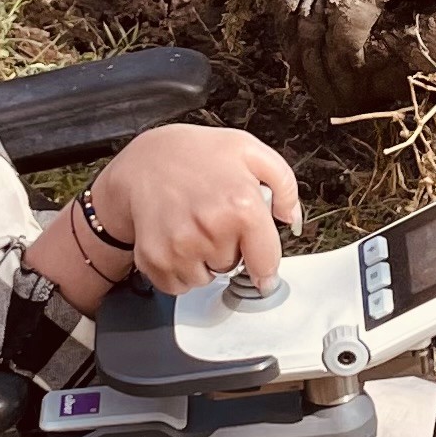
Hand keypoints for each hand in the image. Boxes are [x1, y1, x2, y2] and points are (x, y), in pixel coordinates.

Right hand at [87, 124, 301, 294]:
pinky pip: (178, 284)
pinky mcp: (155, 259)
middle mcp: (210, 228)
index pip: (266, 261)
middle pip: (234, 268)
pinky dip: (179, 269)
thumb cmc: (196, 155)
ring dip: (203, 261)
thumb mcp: (249, 152)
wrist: (144, 161)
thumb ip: (284, 185)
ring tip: (194, 227)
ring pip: (206, 279)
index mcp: (239, 204)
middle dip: (229, 249)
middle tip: (215, 219)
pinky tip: (177, 239)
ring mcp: (180, 246)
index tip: (264, 275)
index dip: (266, 267)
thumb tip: (292, 219)